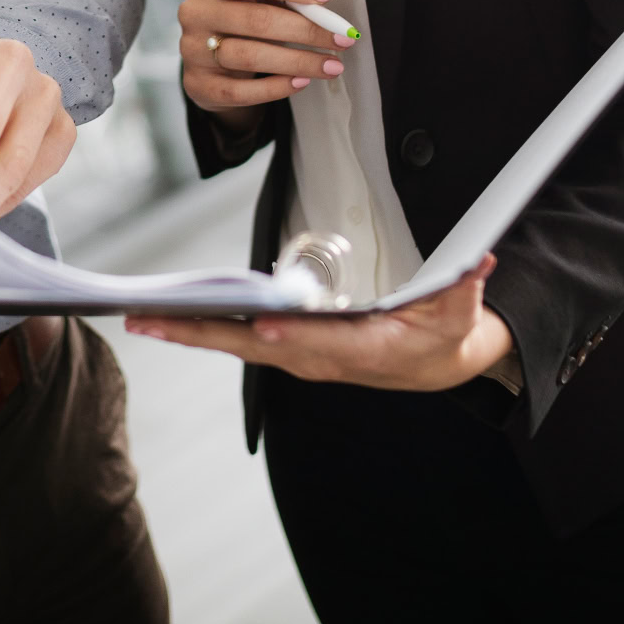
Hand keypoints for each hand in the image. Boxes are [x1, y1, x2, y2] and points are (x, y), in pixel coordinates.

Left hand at [125, 257, 510, 391]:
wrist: (434, 365)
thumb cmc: (444, 334)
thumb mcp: (460, 311)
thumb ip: (465, 286)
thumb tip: (481, 259)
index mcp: (365, 351)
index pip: (322, 344)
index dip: (290, 336)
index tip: (259, 325)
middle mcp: (322, 360)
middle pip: (257, 348)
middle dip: (205, 334)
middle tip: (152, 322)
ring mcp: (301, 357)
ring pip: (237, 345)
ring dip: (189, 332)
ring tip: (142, 318)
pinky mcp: (288, 349)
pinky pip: (237, 340)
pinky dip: (201, 330)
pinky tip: (167, 319)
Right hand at [179, 0, 354, 126]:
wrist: (208, 60)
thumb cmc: (240, 23)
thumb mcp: (254, 2)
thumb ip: (282, 2)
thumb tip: (325, 13)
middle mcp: (195, 13)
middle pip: (256, 20)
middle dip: (306, 30)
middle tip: (340, 39)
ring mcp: (192, 50)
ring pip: (250, 56)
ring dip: (298, 61)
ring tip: (331, 65)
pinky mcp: (198, 84)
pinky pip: (240, 91)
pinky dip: (275, 88)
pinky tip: (301, 82)